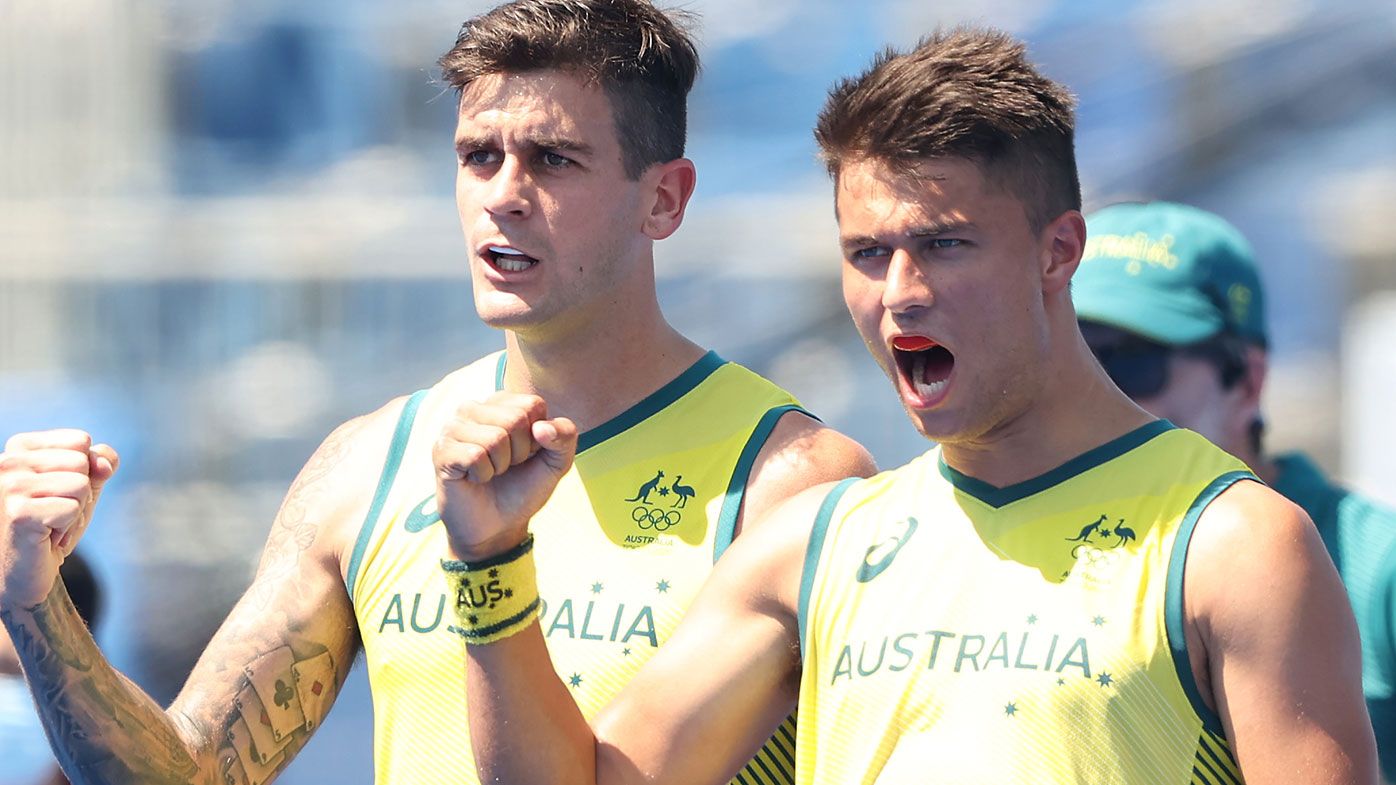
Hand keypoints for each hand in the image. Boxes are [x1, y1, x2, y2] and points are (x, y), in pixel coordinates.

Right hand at [0, 430, 118, 608]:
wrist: (25, 570)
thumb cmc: (53, 524)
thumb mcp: (83, 487)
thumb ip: (99, 464)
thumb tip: (103, 461)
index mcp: (20, 447)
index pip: (80, 441)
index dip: (84, 471)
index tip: (59, 493)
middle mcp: (8, 461)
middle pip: (82, 462)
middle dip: (80, 493)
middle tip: (55, 512)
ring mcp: (10, 486)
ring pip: (80, 485)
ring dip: (74, 511)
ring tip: (50, 523)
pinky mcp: (19, 512)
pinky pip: (72, 509)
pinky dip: (67, 527)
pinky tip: (45, 536)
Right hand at [433, 393, 576, 560]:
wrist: (497, 527)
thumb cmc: (523, 489)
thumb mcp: (556, 462)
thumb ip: (565, 437)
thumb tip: (542, 427)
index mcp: (502, 403)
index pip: (533, 405)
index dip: (538, 437)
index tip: (526, 454)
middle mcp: (474, 408)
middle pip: (515, 419)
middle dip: (520, 453)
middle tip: (506, 467)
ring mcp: (453, 427)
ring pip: (495, 438)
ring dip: (501, 465)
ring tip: (491, 472)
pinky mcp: (441, 450)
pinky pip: (475, 456)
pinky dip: (483, 474)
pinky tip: (474, 478)